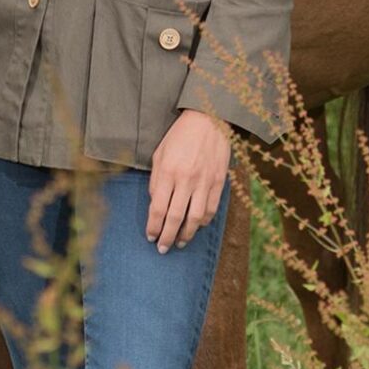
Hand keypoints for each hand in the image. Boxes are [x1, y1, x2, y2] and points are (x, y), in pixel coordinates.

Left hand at [146, 109, 231, 251]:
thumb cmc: (180, 136)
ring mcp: (204, 182)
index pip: (158, 208)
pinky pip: (211, 209)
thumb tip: (156, 203)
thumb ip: (156, 180)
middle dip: (167, 236)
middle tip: (162, 248)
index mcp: (168, 172)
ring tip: (180, 242)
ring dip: (187, 234)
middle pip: (175, 217)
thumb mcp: (160, 153)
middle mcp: (186, 179)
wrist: (208, 119)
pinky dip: (203, 221)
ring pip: (195, 218)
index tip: (150, 236)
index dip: (153, 226)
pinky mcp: (219, 182)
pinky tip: (197, 226)